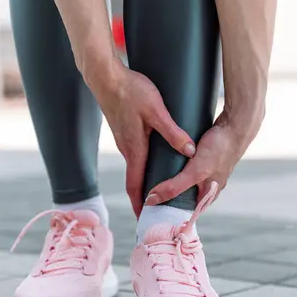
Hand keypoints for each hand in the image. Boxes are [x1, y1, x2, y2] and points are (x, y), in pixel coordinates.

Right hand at [87, 59, 195, 216]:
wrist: (105, 76)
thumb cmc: (130, 91)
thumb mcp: (155, 110)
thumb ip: (173, 132)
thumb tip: (190, 151)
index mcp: (134, 149)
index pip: (135, 186)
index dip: (141, 205)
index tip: (145, 221)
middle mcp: (127, 149)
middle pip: (135, 181)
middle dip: (144, 199)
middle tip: (156, 213)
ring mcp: (124, 140)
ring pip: (136, 168)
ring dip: (145, 183)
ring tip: (160, 192)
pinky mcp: (125, 130)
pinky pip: (135, 155)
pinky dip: (144, 167)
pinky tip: (156, 163)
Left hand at [144, 109, 263, 205]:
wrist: (236, 125)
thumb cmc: (220, 149)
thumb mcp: (196, 171)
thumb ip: (176, 186)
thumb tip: (152, 199)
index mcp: (209, 195)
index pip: (186, 211)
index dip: (170, 212)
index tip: (151, 211)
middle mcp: (209, 185)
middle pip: (183, 195)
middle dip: (168, 195)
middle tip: (147, 193)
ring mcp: (208, 170)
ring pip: (185, 179)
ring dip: (172, 178)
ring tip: (153, 176)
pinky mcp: (205, 156)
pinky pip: (188, 165)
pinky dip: (178, 165)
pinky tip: (167, 159)